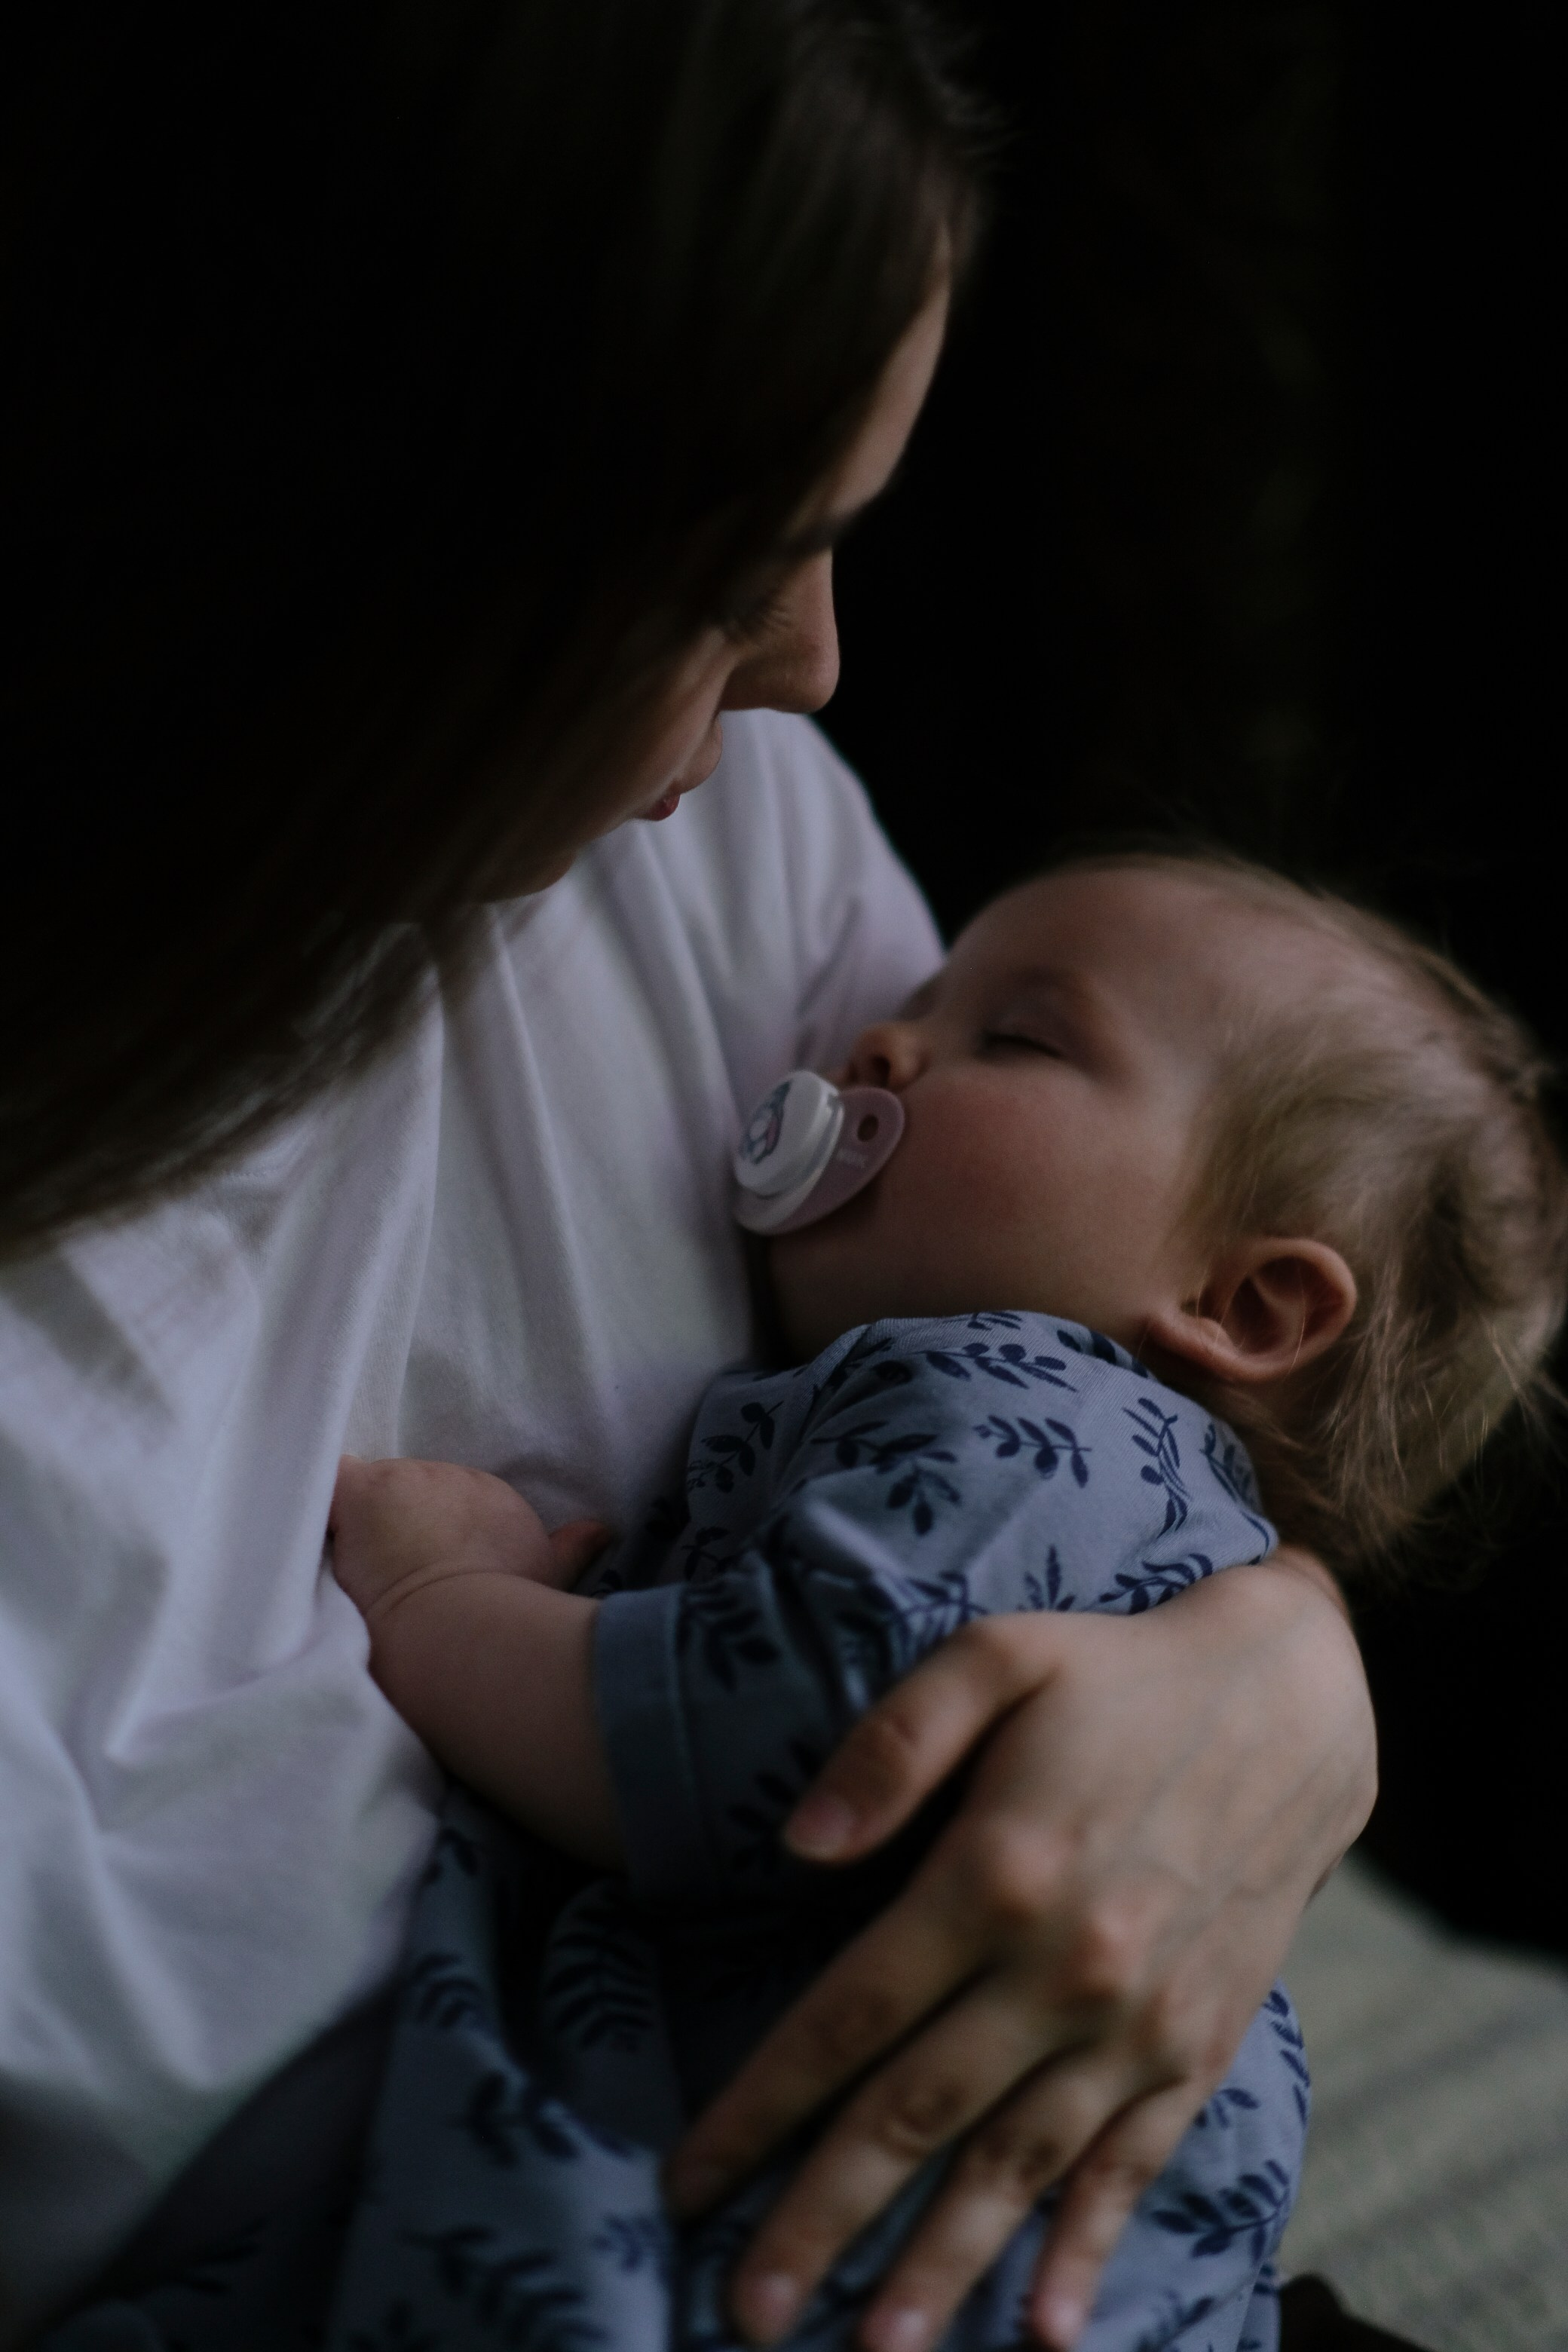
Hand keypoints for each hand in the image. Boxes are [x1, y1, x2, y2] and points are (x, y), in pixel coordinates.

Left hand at [330, 1455, 608, 1624]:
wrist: (463, 1622)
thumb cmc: (508, 1610)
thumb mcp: (550, 1578)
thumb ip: (572, 1548)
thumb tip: (603, 1528)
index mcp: (491, 1496)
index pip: (450, 1500)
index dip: (433, 1531)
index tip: (429, 1563)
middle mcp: (451, 1478)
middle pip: (409, 1492)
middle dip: (395, 1526)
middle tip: (388, 1571)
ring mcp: (404, 1480)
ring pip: (368, 1491)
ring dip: (358, 1524)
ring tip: (350, 1562)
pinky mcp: (360, 1494)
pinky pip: (327, 1480)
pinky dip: (316, 1497)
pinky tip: (308, 1520)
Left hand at [664, 1552, 1373, 2350]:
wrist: (1291, 1702)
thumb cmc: (1118, 1673)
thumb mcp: (995, 1658)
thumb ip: (890, 1746)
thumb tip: (797, 1846)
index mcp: (995, 1874)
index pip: (849, 2018)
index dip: (761, 2107)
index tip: (689, 2182)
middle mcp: (1064, 1968)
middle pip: (915, 2117)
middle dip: (822, 2221)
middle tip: (747, 2311)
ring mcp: (1138, 2020)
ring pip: (1016, 2168)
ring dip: (940, 2266)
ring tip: (872, 2348)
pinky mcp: (1198, 2044)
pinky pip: (1130, 2165)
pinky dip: (1087, 2250)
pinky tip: (1045, 2330)